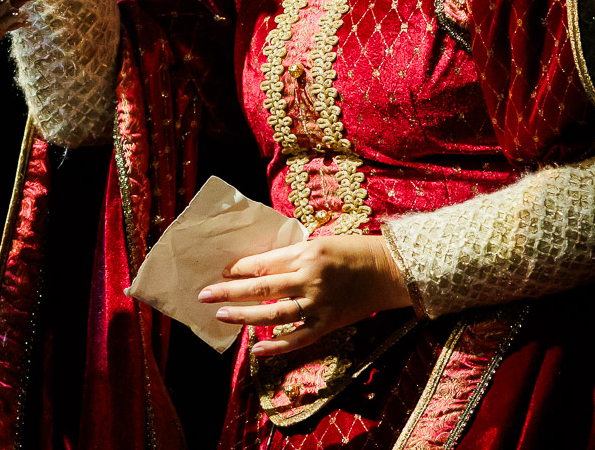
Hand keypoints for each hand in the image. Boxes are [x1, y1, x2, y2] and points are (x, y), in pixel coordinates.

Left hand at [196, 235, 412, 356]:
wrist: (390, 269)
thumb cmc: (354, 251)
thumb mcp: (320, 244)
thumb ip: (291, 257)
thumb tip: (259, 268)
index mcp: (305, 254)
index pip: (262, 264)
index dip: (238, 269)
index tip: (221, 272)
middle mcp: (309, 278)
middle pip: (261, 288)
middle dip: (229, 291)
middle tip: (204, 295)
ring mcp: (319, 303)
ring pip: (274, 313)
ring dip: (244, 315)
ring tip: (221, 315)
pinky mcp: (330, 323)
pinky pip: (299, 338)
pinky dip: (278, 345)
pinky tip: (257, 349)